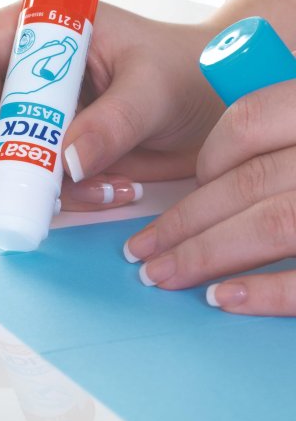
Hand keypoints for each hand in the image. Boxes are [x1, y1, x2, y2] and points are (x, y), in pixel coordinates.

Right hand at [0, 2, 222, 210]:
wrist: (207, 103)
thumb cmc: (183, 72)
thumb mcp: (153, 88)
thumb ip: (113, 122)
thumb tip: (66, 161)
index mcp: (41, 30)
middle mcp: (30, 74)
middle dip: (2, 158)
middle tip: (43, 187)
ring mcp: (41, 117)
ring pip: (5, 159)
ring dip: (41, 187)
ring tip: (104, 191)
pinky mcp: (57, 153)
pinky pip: (39, 183)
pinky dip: (67, 199)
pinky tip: (112, 193)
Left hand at [125, 79, 295, 315]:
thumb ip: (278, 139)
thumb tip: (213, 178)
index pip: (248, 120)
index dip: (207, 158)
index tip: (186, 189)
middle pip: (248, 182)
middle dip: (184, 224)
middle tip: (141, 254)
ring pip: (273, 222)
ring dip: (208, 255)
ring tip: (163, 277)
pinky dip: (269, 291)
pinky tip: (223, 300)